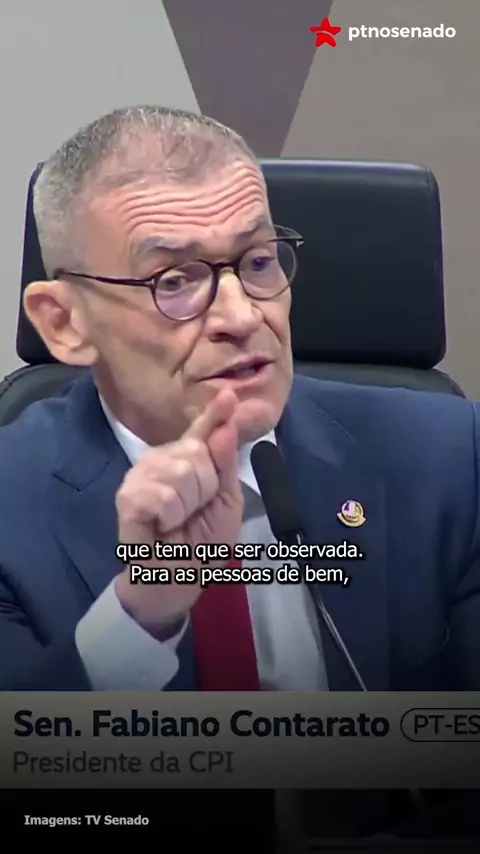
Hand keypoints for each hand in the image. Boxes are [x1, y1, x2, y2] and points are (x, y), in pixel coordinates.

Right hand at [114, 388, 242, 635]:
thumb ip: (225, 464)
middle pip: (196, 451)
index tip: (228, 395)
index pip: (202, 431)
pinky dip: (171, 513)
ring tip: (176, 521)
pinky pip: (162, 492)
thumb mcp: (226, 502)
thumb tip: (226, 425)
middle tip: (193, 513)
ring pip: (181, 470)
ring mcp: (141, 475)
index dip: (214, 413)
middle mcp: (162, 460)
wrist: (175, 582)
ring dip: (188, 504)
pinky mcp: (127, 496)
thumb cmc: (201, 544)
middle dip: (205, 487)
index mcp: (188, 460)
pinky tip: (162, 525)